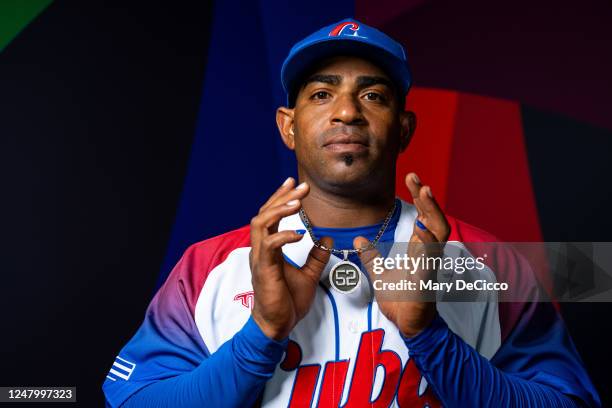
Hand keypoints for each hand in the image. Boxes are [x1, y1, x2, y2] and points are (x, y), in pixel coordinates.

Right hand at [250, 177, 331, 339]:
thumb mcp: (308, 275)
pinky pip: (269, 245)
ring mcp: (259, 259)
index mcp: (268, 249)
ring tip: (297, 203)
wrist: (276, 326)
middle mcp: (260, 249)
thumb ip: (316, 257)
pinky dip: (283, 236)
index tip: (295, 184)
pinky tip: (299, 234)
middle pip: (264, 213)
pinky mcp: (263, 270)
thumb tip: (326, 239)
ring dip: (279, 210)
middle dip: (283, 197)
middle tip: (302, 186)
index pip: (270, 215)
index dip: (281, 197)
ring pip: (261, 223)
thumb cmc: (287, 302)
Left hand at [354, 172, 450, 337]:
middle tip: (415, 177)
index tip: (411, 178)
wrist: (409, 326)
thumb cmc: (401, 299)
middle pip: (435, 218)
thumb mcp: (379, 272)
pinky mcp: (427, 279)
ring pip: (439, 233)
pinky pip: (430, 258)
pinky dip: (426, 242)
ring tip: (424, 192)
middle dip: (426, 197)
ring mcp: (430, 265)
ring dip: (432, 212)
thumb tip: (358, 240)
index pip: (424, 216)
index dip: (420, 197)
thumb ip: (371, 256)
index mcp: (419, 249)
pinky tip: (420, 228)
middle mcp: (428, 253)